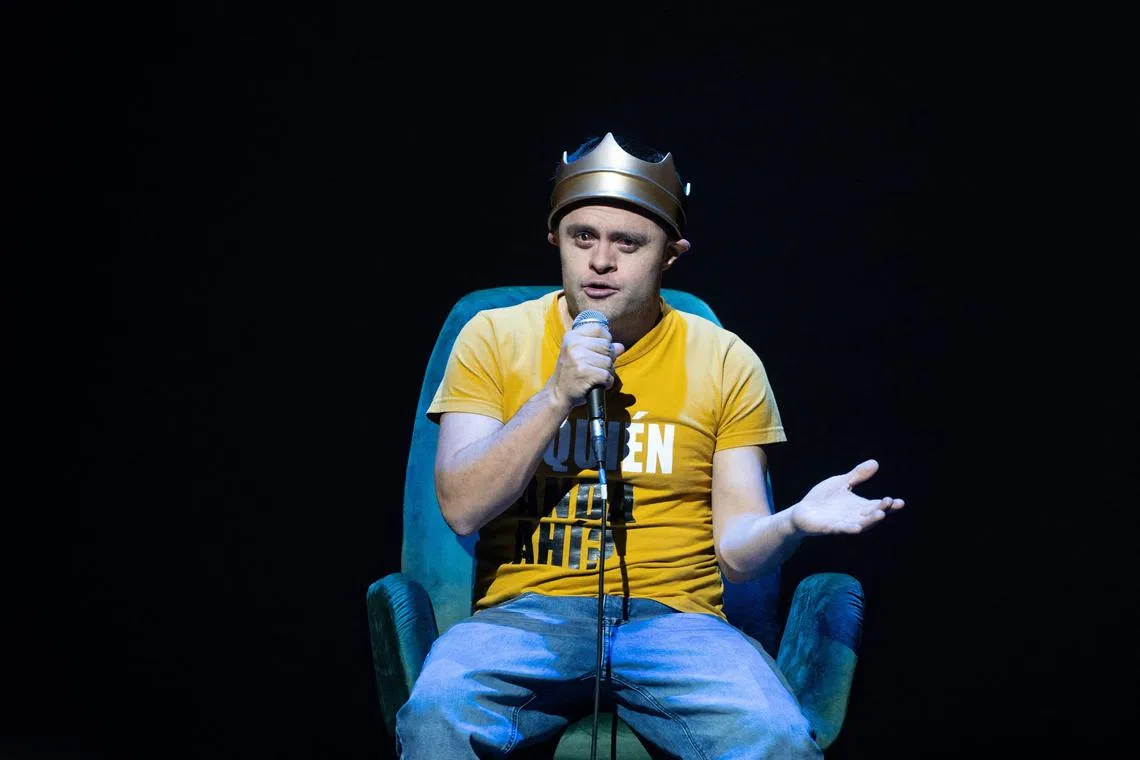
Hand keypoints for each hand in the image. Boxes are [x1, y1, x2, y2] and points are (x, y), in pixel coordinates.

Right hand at [548, 321, 625, 409]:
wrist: (558, 393)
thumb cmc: (572, 373)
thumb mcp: (581, 355)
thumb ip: (600, 349)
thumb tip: (620, 347)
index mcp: (571, 337)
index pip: (598, 329)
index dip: (606, 339)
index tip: (601, 351)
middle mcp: (573, 345)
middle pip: (606, 346)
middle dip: (608, 359)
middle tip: (596, 368)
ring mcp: (578, 359)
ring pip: (608, 362)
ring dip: (607, 372)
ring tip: (595, 377)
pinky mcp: (585, 373)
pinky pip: (607, 375)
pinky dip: (607, 383)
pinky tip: (597, 384)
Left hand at [790, 459, 904, 534]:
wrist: (802, 512)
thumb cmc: (823, 499)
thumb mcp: (841, 483)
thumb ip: (857, 475)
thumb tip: (875, 462)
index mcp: (859, 507)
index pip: (877, 506)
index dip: (889, 505)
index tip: (900, 502)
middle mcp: (854, 517)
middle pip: (871, 515)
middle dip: (881, 510)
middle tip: (890, 503)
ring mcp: (842, 523)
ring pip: (860, 523)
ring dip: (870, 520)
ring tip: (880, 515)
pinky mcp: (829, 527)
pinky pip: (841, 529)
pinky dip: (849, 529)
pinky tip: (857, 528)